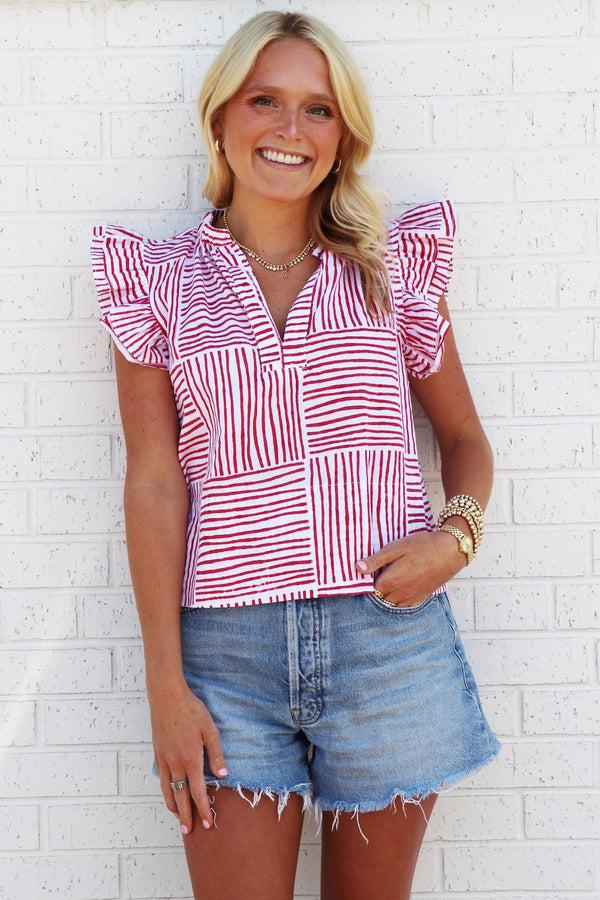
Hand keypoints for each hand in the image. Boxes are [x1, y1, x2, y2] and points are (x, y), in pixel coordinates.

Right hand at [150, 683, 228, 834]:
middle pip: (180, 797)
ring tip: (178, 818)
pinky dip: (165, 791)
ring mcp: (163, 760)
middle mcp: (175, 764)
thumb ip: (216, 754)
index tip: (208, 823)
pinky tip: (168, 793)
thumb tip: (223, 774)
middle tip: (190, 831)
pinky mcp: (157, 753)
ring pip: (167, 790)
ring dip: (173, 806)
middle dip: (186, 815)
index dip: (203, 809)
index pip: (198, 792)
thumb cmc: (191, 710)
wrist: (166, 697)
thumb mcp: (210, 730)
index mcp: (191, 760)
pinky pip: (161, 779)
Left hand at [355, 529, 465, 606]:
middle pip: (381, 596)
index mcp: (391, 581)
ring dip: (390, 593)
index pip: (371, 587)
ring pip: (393, 602)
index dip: (372, 577)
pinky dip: (401, 597)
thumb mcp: (396, 548)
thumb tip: (357, 568)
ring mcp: (412, 598)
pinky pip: (405, 604)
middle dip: (381, 586)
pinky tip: (406, 583)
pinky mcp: (422, 597)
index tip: (377, 567)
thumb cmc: (422, 546)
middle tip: (387, 569)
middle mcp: (400, 594)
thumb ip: (376, 560)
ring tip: (397, 575)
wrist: (450, 551)